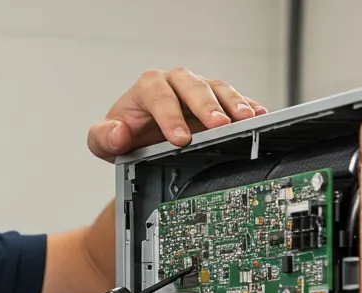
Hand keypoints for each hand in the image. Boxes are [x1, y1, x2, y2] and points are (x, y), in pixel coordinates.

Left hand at [88, 67, 266, 160]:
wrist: (138, 139)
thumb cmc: (123, 135)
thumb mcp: (102, 142)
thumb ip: (104, 138)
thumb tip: (118, 133)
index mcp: (147, 86)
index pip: (159, 96)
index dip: (169, 116)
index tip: (179, 139)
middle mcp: (175, 82)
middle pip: (193, 87)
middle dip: (206, 106)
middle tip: (218, 125)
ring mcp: (198, 89)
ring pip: (217, 88)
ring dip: (233, 103)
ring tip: (246, 118)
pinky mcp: (217, 100)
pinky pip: (235, 98)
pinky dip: (248, 105)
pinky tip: (259, 114)